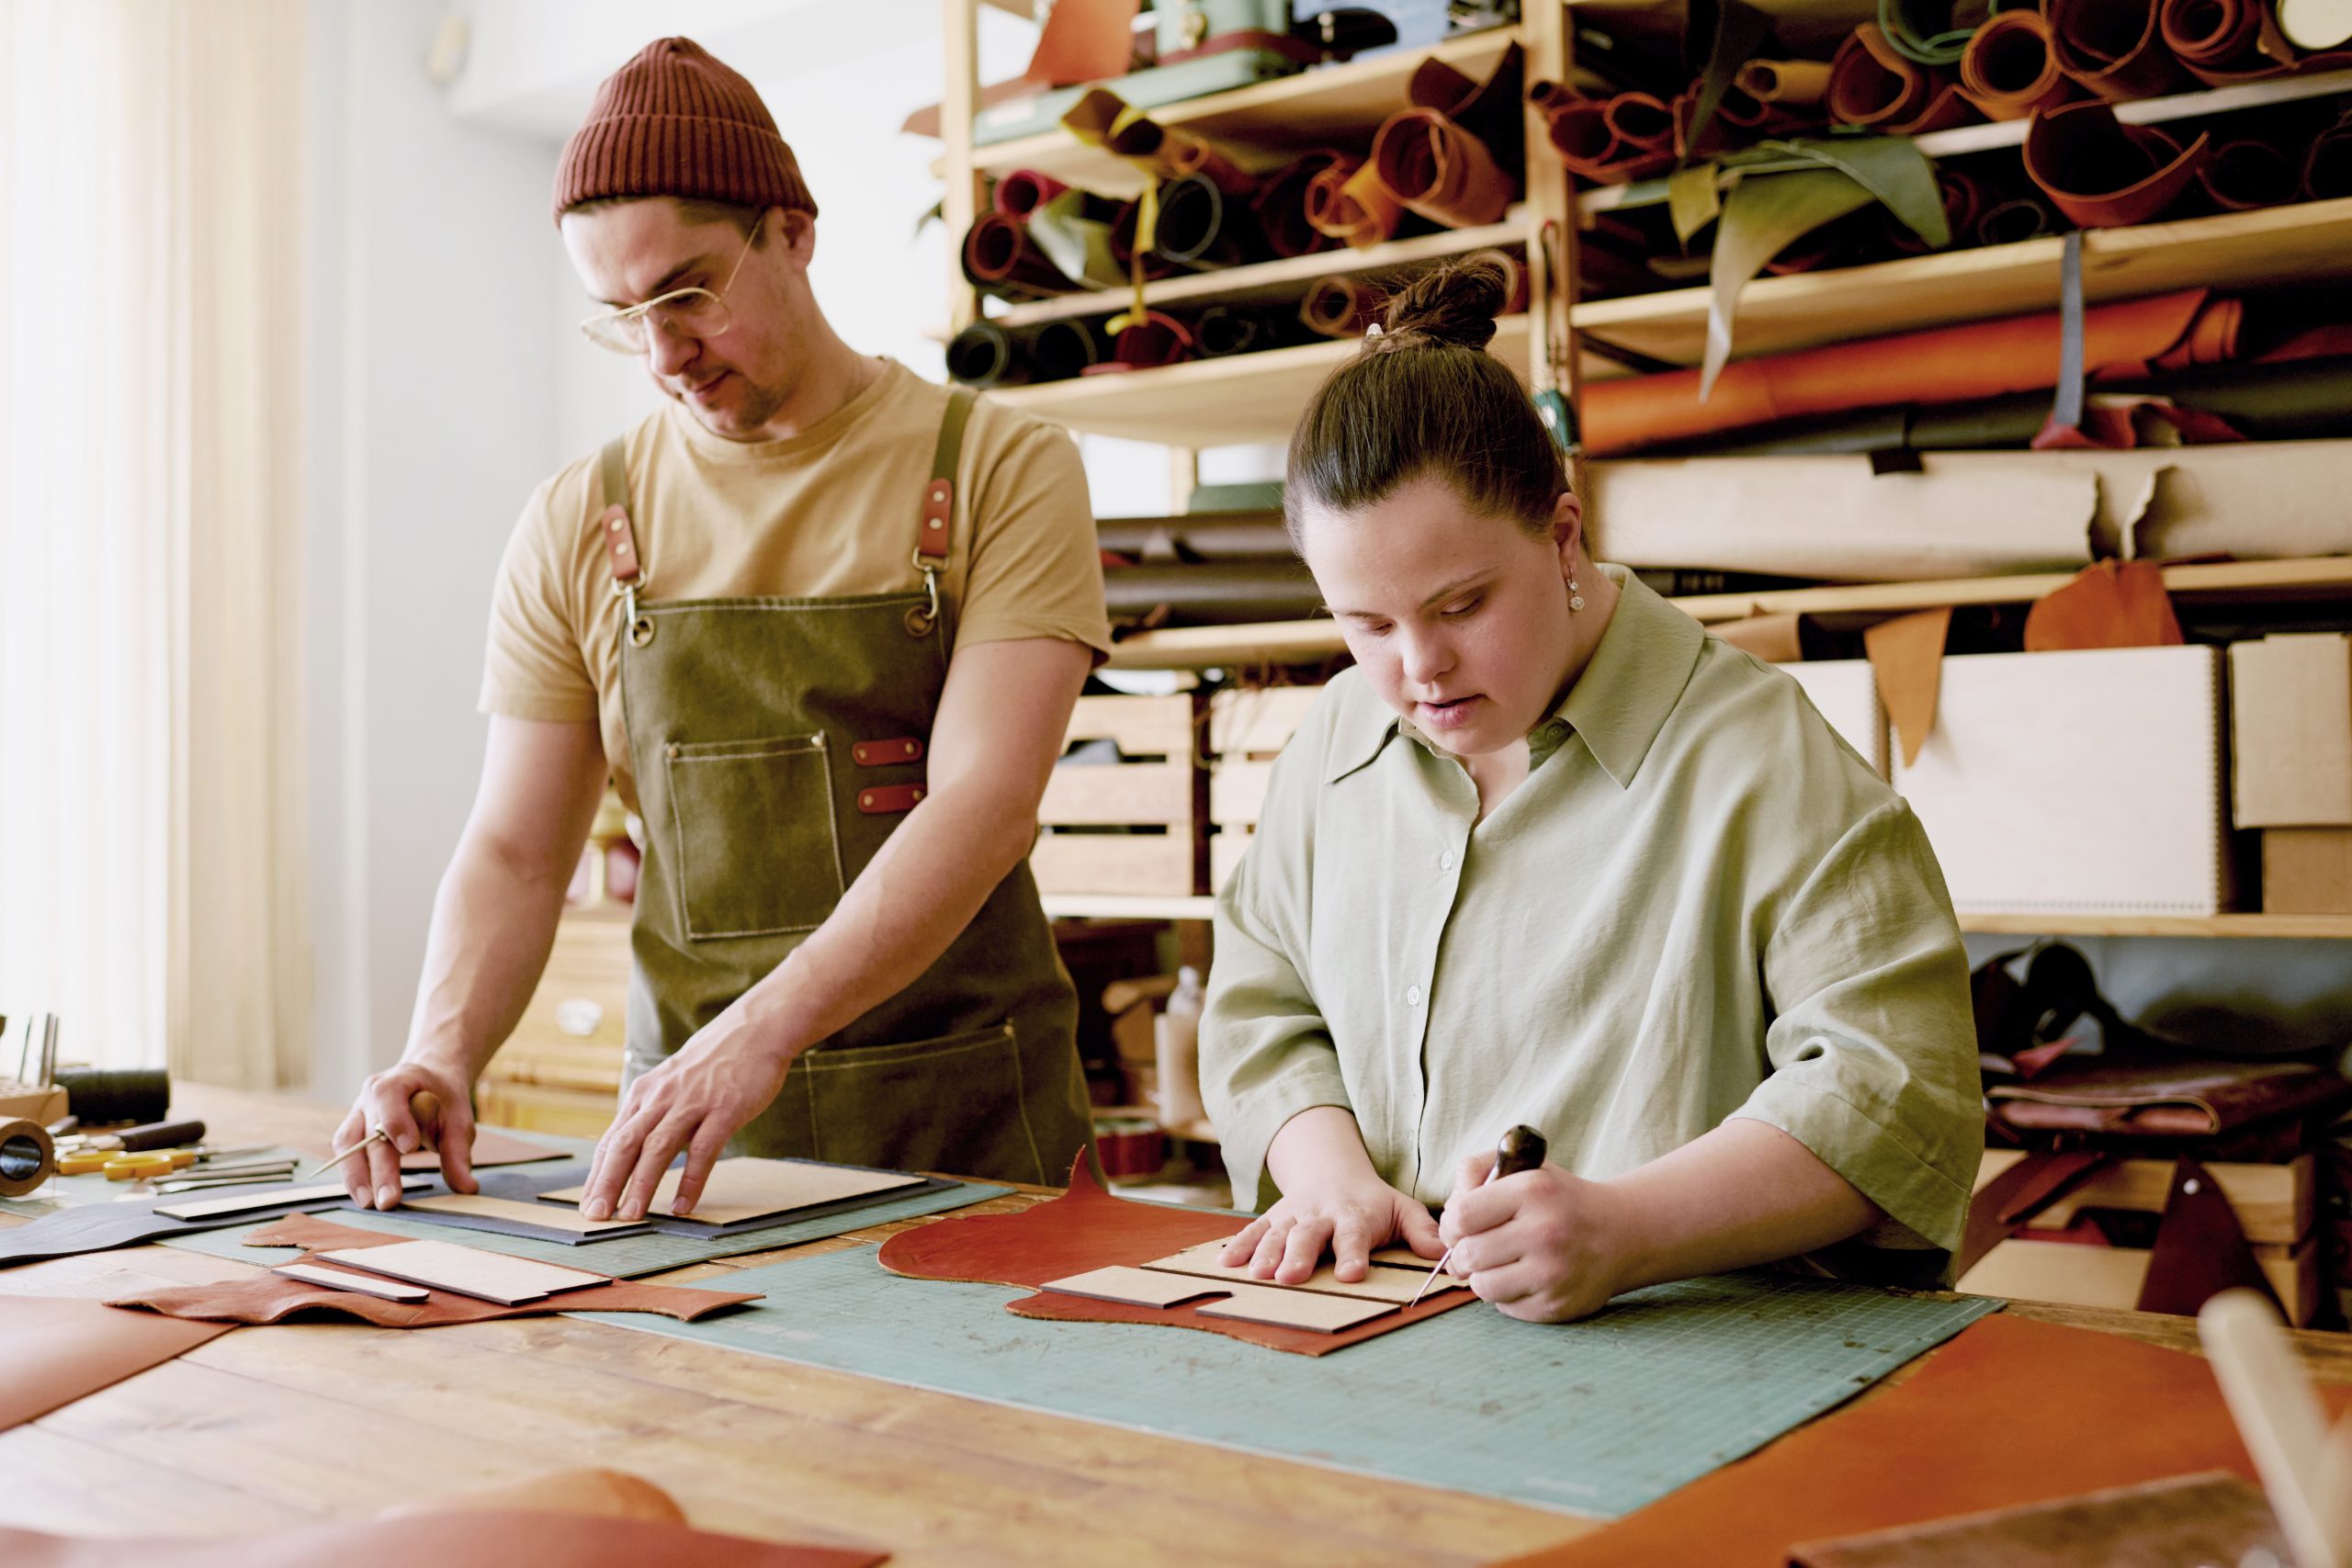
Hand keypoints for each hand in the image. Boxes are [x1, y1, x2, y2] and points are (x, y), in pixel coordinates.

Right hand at [336, 1060, 474, 1209]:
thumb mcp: (459, 1120)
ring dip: (355, 1175)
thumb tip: (467, 1188)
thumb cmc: (444, 1101)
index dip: (397, 1121)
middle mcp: (372, 1094)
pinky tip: (362, 1195)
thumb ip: (458, 1152)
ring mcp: (358, 1111)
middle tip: (388, 1200)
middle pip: (370, 1131)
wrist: (430, 1082)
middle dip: (379, 1168)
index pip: (390, 1096)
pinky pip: (346, 1151)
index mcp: (401, 1080)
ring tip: (367, 1203)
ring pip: (347, 1143)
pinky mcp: (352, 1128)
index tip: (409, 1149)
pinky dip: (352, 1173)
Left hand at [577, 1011, 791, 1219]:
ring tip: (630, 1216)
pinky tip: (683, 1205)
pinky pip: (704, 1149)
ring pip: (658, 1147)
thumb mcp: (671, 1083)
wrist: (753, 1030)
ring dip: (641, 1183)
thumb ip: (652, 1113)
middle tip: (595, 1216)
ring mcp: (692, 1103)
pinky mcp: (725, 1109)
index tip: (587, 1205)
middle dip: (607, 1182)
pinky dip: (691, 1180)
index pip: (613, 1140)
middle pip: (626, 1144)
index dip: (598, 1175)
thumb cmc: (712, 1063)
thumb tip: (633, 1153)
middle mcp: (661, 1098)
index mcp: (645, 1094)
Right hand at [1217, 1171, 1441, 1285]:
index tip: (1352, 1275)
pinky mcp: (1272, 1219)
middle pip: (1309, 1235)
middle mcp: (1320, 1215)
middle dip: (1299, 1255)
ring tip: (1257, 1275)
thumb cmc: (1372, 1202)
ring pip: (1277, 1234)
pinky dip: (1239, 1246)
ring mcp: (1293, 1216)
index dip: (1353, 1255)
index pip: (1355, 1236)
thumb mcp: (1402, 1209)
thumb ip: (1423, 1232)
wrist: (1330, 1171)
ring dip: (1266, 1254)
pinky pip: (1253, 1231)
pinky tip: (1226, 1263)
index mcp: (1354, 1216)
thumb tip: (1449, 1256)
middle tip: (1291, 1277)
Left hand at [1437, 1150, 1631, 1322]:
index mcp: (1533, 1191)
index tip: (1457, 1228)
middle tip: (1474, 1249)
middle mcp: (1545, 1232)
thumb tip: (1449, 1208)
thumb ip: (1477, 1171)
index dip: (1450, 1225)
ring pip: (1482, 1287)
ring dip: (1482, 1277)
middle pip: (1467, 1255)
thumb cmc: (1560, 1200)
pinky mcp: (1557, 1305)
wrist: (1622, 1234)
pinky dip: (1507, 1295)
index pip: (1462, 1215)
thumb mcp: (1525, 1168)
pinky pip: (1505, 1307)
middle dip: (1461, 1254)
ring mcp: (1553, 1273)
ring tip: (1499, 1264)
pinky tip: (1525, 1278)